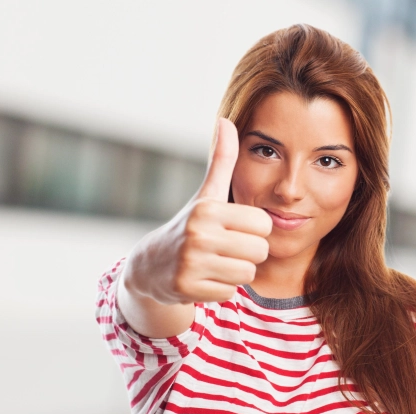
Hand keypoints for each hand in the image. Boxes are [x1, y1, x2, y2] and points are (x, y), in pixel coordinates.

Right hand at [124, 118, 272, 304]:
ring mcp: (192, 263)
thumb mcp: (207, 193)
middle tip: (226, 247)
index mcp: (209, 209)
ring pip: (248, 273)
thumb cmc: (191, 224)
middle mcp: (199, 234)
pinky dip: (221, 287)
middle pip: (260, 250)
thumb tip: (226, 120)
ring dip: (236, 271)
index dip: (254, 229)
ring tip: (216, 261)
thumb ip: (222, 160)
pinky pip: (230, 292)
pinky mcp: (188, 288)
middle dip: (248, 252)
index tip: (235, 228)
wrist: (152, 264)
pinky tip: (204, 277)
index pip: (264, 224)